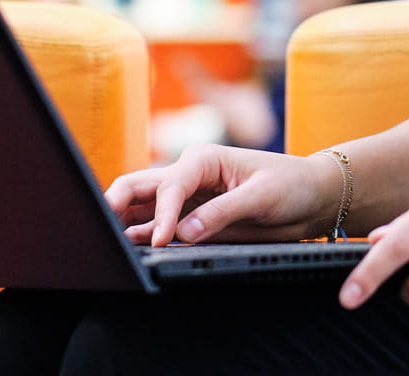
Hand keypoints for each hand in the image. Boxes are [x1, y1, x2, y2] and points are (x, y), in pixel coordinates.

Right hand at [105, 144, 338, 247]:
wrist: (310, 198)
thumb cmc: (290, 185)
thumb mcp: (261, 196)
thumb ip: (222, 213)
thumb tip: (182, 233)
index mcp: (203, 159)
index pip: (169, 186)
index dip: (160, 214)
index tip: (157, 240)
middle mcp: (187, 175)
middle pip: (138, 186)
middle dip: (114, 204)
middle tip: (98, 229)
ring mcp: (185, 198)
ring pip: (140, 207)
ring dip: (122, 223)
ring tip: (105, 245)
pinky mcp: (189, 219)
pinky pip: (155, 226)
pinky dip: (139, 236)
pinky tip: (126, 249)